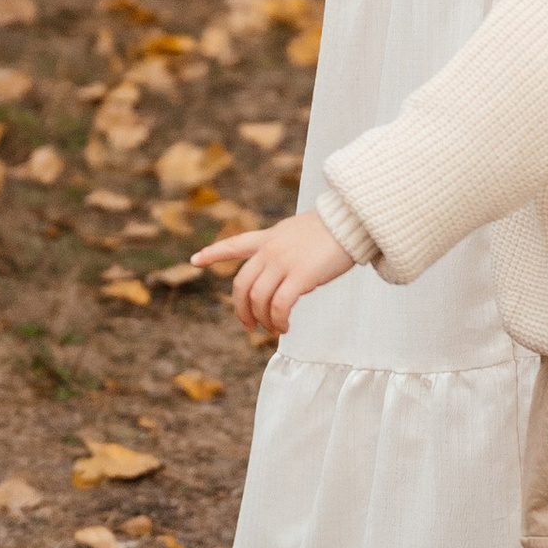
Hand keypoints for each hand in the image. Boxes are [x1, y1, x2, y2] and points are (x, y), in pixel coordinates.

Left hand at [194, 208, 354, 341]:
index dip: (214, 253)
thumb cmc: (333, 229)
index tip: (195, 260)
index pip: (236, 244)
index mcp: (270, 238)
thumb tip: (283, 279)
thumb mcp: (299, 232)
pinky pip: (280, 305)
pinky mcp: (301, 276)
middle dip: (241, 310)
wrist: (352, 219)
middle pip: (241, 285)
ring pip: (258, 299)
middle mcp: (271, 250)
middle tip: (250, 326)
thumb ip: (285, 251)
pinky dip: (279, 320)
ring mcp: (284, 262)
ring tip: (275, 328)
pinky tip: (285, 326)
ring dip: (263, 320)